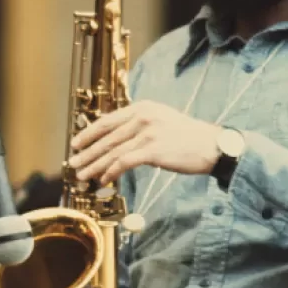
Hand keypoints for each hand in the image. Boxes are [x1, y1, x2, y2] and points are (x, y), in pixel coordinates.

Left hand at [68, 101, 219, 185]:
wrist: (214, 146)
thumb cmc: (188, 137)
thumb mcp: (161, 121)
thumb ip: (139, 125)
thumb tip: (115, 139)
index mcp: (142, 108)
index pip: (108, 120)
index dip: (89, 133)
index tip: (76, 143)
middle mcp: (143, 117)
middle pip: (106, 136)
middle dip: (87, 151)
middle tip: (73, 162)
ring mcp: (148, 132)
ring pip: (112, 151)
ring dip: (94, 165)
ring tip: (82, 175)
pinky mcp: (153, 150)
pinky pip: (124, 162)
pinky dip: (111, 172)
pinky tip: (104, 179)